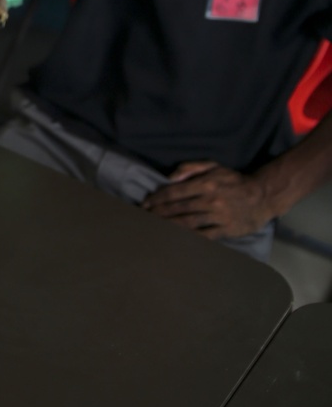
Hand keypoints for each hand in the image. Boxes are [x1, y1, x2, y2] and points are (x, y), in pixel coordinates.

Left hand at [142, 161, 276, 239]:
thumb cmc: (234, 181)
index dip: (157, 198)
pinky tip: (175, 240)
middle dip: (158, 214)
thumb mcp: (214, 166)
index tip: (146, 204)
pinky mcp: (225, 230)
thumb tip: (170, 177)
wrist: (262, 196)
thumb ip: (191, 168)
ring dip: (168, 226)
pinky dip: (188, 238)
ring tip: (154, 229)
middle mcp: (210, 200)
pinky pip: (203, 236)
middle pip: (177, 209)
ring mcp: (217, 216)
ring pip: (187, 223)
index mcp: (205, 183)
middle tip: (144, 218)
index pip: (175, 191)